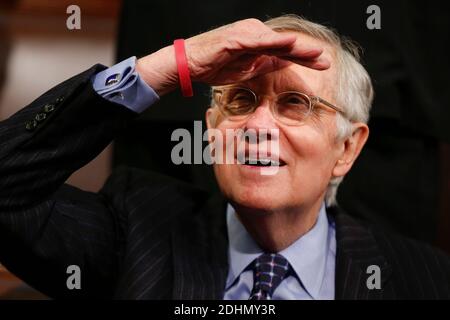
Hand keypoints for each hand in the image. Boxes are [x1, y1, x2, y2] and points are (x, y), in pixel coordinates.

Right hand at [136, 18, 329, 95]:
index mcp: (258, 43)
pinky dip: (274, 42)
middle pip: (285, 44)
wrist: (189, 65)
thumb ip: (264, 64)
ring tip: (315, 53)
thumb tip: (283, 63)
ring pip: (276, 40)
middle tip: (326, 60)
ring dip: (296, 47)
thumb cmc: (214, 66)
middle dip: (307, 52)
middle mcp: (254, 34)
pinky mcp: (235, 38)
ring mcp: (245, 34)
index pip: (286, 51)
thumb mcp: (245, 70)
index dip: (305, 58)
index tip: (322, 65)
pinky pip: (258, 40)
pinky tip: (289, 45)